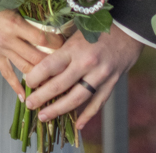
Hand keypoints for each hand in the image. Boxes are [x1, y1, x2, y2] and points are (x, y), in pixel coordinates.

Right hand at [0, 5, 64, 96]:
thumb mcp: (14, 3)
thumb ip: (30, 15)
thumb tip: (50, 23)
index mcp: (15, 24)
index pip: (41, 38)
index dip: (55, 43)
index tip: (65, 43)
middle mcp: (8, 40)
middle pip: (35, 56)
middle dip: (51, 62)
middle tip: (64, 66)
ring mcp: (1, 49)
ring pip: (23, 67)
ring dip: (38, 75)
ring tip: (52, 82)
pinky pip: (6, 73)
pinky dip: (15, 86)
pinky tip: (24, 96)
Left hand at [23, 28, 142, 129]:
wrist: (128, 30)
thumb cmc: (97, 30)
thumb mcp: (75, 34)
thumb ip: (62, 51)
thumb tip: (41, 68)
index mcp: (74, 48)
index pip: (49, 66)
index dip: (35, 77)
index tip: (27, 83)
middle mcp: (86, 63)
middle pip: (59, 86)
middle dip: (41, 97)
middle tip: (30, 105)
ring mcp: (100, 75)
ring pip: (77, 98)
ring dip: (59, 109)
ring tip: (45, 116)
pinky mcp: (111, 83)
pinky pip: (98, 102)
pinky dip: (87, 115)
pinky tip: (77, 124)